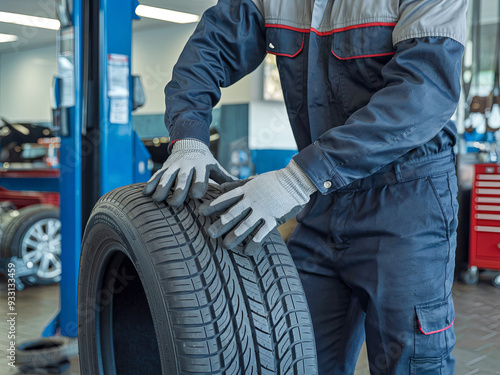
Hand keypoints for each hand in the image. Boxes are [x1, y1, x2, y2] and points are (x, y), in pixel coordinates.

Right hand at [143, 139, 234, 206]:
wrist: (189, 142)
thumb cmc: (206, 162)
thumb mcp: (216, 168)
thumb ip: (227, 180)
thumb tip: (246, 189)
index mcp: (202, 167)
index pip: (201, 177)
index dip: (198, 185)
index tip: (196, 195)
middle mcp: (188, 166)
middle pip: (183, 179)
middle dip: (179, 190)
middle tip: (175, 204)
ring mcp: (174, 167)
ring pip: (167, 177)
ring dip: (162, 188)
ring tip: (158, 200)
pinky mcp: (164, 168)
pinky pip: (156, 176)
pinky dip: (151, 184)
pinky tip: (146, 194)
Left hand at [199, 160, 316, 250]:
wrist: (295, 181)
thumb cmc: (273, 180)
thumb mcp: (253, 180)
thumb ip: (236, 185)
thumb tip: (220, 187)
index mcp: (246, 190)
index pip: (226, 198)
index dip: (213, 205)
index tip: (201, 211)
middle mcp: (252, 201)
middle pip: (233, 214)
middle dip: (220, 224)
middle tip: (209, 233)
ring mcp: (263, 210)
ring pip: (245, 226)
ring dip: (234, 236)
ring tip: (225, 245)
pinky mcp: (274, 219)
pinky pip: (262, 233)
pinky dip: (254, 243)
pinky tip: (247, 252)